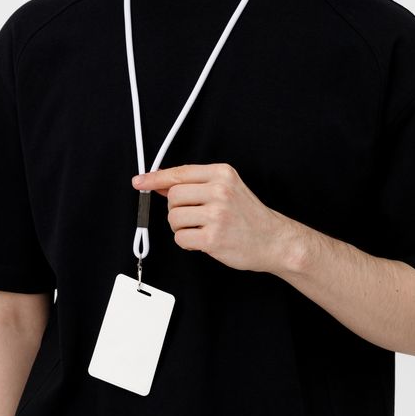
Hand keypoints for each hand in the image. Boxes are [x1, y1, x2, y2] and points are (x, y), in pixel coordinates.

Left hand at [131, 162, 291, 273]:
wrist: (274, 240)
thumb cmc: (249, 216)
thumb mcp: (227, 188)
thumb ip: (196, 184)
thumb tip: (161, 184)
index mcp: (222, 174)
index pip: (179, 173)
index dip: (155, 178)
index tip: (140, 181)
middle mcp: (219, 190)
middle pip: (173, 196)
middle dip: (176, 209)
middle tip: (193, 216)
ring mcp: (217, 214)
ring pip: (173, 218)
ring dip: (181, 227)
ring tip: (200, 229)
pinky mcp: (213, 238)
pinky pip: (181, 238)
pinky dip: (187, 242)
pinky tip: (203, 240)